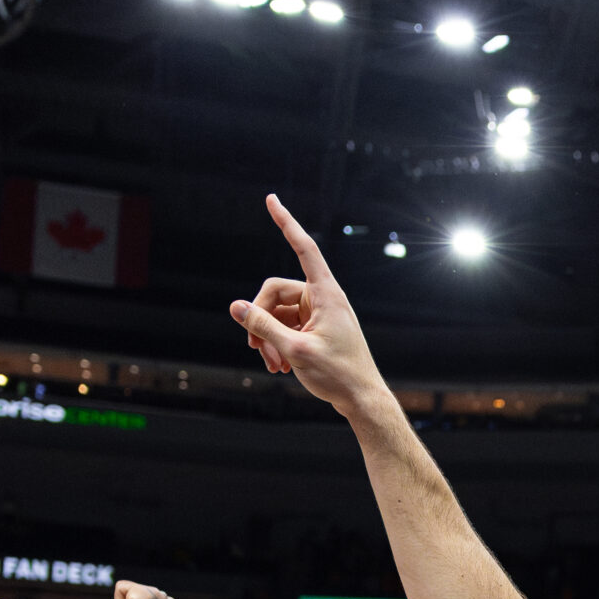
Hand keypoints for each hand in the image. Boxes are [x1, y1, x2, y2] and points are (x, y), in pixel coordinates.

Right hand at [228, 195, 385, 416]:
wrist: (362, 400)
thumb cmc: (338, 375)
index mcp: (326, 294)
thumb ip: (262, 326)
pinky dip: (279, 344)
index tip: (271, 199)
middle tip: (254, 349)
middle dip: (260, 319)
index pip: (303, 248)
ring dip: (269, 338)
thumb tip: (236, 306)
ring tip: (272, 366)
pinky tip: (279, 367)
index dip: (286, 222)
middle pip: (276, 292)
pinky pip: (287, 327)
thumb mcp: (294, 350)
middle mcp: (323, 299)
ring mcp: (319, 314)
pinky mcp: (316, 330)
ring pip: (278, 314)